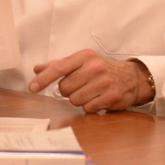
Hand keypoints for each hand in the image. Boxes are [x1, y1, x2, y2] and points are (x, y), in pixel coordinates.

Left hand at [29, 49, 150, 112]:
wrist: (131, 78)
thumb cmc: (102, 69)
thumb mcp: (82, 62)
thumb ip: (59, 65)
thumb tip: (37, 68)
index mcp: (84, 56)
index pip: (59, 68)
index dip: (43, 79)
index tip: (32, 88)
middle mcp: (94, 67)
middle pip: (65, 88)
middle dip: (68, 91)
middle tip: (80, 86)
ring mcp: (103, 82)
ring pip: (75, 100)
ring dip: (79, 100)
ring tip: (90, 92)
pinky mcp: (111, 97)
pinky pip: (88, 108)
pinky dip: (90, 106)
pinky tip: (98, 99)